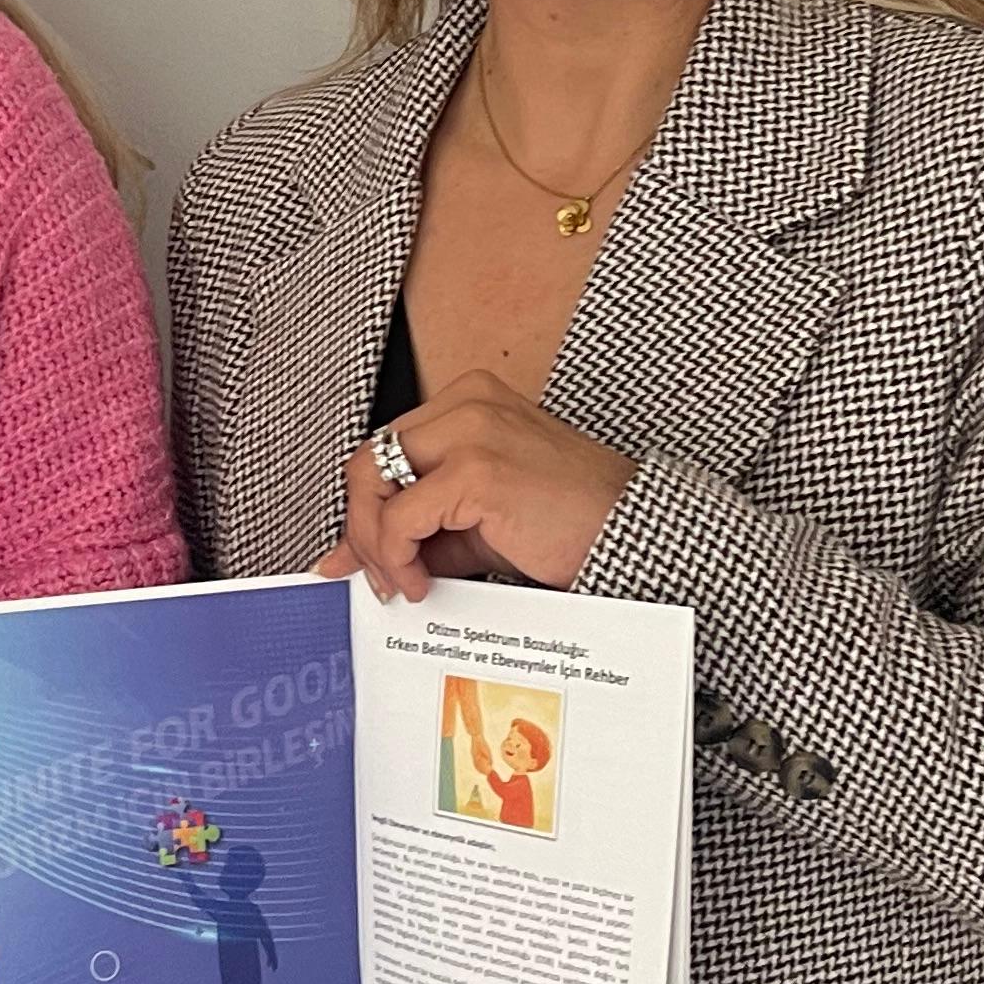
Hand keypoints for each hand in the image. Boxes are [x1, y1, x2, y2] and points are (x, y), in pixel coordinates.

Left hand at [330, 374, 639, 602]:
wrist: (630, 534)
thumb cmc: (570, 524)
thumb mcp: (478, 522)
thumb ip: (419, 529)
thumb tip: (354, 555)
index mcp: (469, 401)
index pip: (385, 449)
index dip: (365, 508)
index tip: (362, 554)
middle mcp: (467, 403)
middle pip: (368, 460)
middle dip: (361, 528)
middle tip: (381, 576)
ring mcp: (471, 430)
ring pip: (371, 482)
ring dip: (375, 545)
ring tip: (403, 582)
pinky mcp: (477, 469)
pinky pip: (400, 517)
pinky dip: (397, 556)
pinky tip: (424, 582)